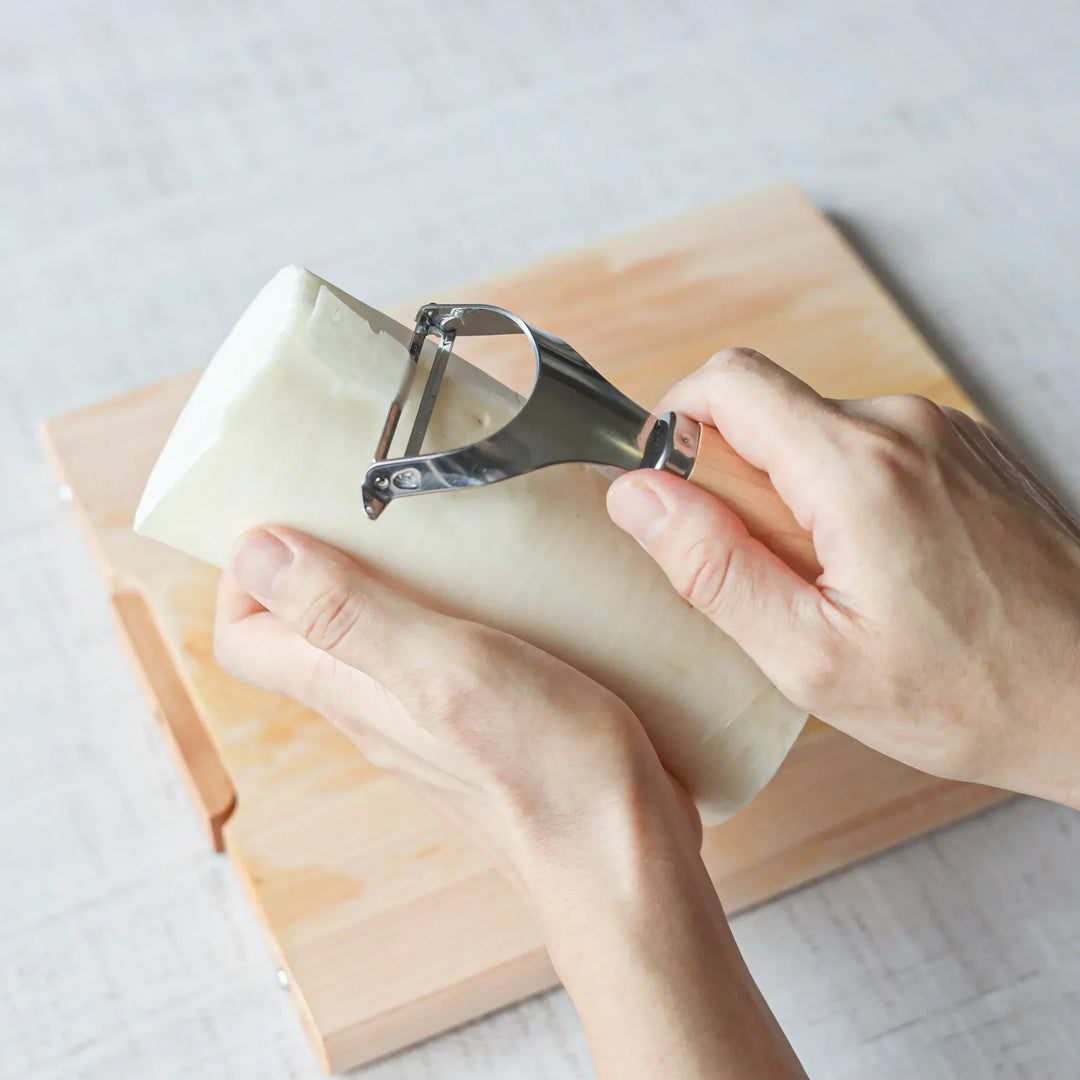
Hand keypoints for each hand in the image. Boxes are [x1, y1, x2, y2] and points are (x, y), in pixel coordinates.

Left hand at [213, 526, 697, 889]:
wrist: (620, 856)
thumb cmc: (541, 767)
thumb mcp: (441, 669)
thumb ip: (350, 615)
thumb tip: (254, 553)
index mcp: (348, 690)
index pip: (244, 639)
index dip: (246, 576)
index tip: (291, 513)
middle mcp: (374, 708)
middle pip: (305, 631)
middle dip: (320, 559)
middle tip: (372, 501)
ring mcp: (426, 719)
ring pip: (373, 639)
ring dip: (388, 579)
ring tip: (439, 527)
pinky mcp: (480, 721)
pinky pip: (435, 654)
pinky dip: (446, 607)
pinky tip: (500, 585)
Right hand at [608, 348, 1079, 808]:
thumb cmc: (970, 692)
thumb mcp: (813, 657)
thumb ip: (712, 567)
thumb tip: (637, 496)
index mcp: (858, 469)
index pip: (727, 381)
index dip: (676, 424)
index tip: (676, 492)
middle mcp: (904, 425)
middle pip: (768, 410)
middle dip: (739, 485)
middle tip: (774, 575)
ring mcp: (941, 432)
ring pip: (815, 433)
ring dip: (794, 498)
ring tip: (836, 584)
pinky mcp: (962, 449)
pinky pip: (866, 449)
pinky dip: (843, 498)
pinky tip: (880, 570)